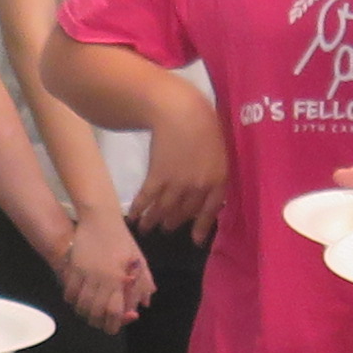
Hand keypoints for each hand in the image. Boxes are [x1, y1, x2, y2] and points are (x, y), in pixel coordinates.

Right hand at [59, 211, 150, 333]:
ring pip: (80, 304)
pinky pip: (69, 291)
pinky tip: (77, 299)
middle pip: (95, 311)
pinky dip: (72, 300)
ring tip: (89, 312)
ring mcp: (84, 273)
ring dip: (84, 312)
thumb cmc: (121, 239)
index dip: (113, 323)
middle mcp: (100, 279)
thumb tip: (144, 304)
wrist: (99, 218)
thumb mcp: (138, 259)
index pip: (114, 310)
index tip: (113, 328)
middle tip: (100, 321)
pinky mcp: (72, 267)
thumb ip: (143, 282)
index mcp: (118, 278)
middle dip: (97, 321)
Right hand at [124, 104, 230, 239]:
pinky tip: (133, 216)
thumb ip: (214, 167)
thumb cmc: (204, 122)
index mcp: (218, 179)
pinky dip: (139, 208)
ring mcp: (178, 184)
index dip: (202, 226)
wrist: (180, 111)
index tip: (195, 240)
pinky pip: (148, 198)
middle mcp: (199, 187)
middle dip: (174, 222)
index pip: (210, 210)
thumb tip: (208, 182)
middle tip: (167, 229)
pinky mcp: (158, 177)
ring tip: (146, 228)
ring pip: (165, 208)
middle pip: (185, 211)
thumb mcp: (218, 147)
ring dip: (154, 220)